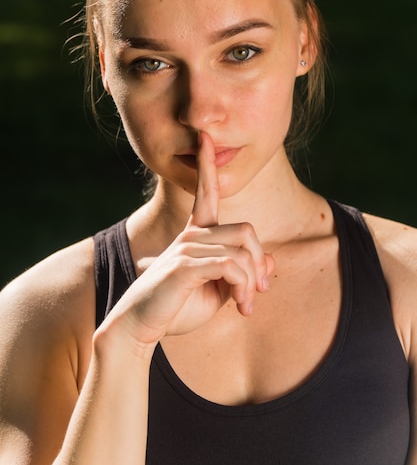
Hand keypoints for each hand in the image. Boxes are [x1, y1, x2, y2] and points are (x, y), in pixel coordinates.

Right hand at [105, 131, 274, 345]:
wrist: (139, 327)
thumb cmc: (177, 308)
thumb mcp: (218, 290)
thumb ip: (242, 273)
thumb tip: (273, 259)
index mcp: (195, 234)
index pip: (204, 191)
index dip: (206, 163)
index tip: (204, 137)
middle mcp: (191, 235)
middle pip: (246, 230)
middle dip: (260, 262)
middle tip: (260, 291)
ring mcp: (186, 247)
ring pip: (242, 251)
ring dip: (252, 282)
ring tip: (246, 306)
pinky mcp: (185, 265)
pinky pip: (232, 266)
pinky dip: (243, 287)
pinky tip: (239, 306)